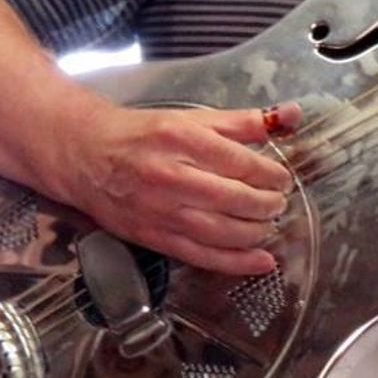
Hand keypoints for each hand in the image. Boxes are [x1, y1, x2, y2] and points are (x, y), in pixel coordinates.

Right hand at [59, 100, 300, 275]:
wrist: (87, 155)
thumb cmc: (144, 134)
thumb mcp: (193, 118)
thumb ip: (243, 121)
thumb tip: (290, 115)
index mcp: (182, 139)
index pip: (240, 163)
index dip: (270, 175)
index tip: (282, 179)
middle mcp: (170, 176)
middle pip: (233, 198)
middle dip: (266, 204)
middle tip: (279, 202)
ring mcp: (160, 211)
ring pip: (220, 231)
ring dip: (255, 232)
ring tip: (270, 224)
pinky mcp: (153, 237)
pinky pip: (201, 256)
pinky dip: (235, 262)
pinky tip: (261, 262)